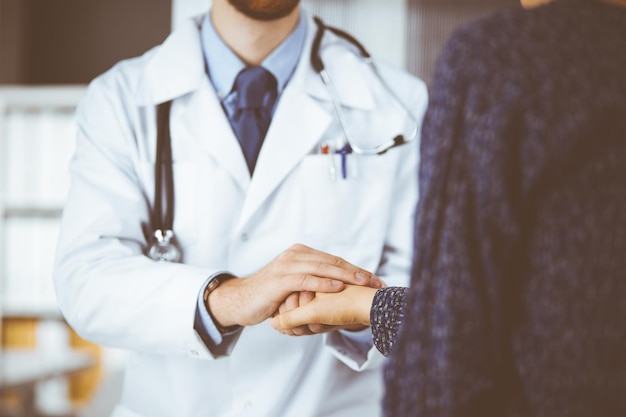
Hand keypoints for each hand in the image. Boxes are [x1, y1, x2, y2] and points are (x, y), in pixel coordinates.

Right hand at [207, 244, 380, 327]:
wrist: (242, 301)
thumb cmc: (271, 296)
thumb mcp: (296, 285)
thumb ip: (314, 281)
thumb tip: (343, 288)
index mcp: (301, 253)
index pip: (334, 260)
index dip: (356, 269)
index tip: (376, 279)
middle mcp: (295, 254)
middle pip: (332, 261)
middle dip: (356, 271)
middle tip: (376, 281)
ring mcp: (287, 265)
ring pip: (322, 267)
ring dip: (345, 275)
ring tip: (362, 282)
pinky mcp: (280, 279)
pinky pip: (306, 279)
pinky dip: (324, 283)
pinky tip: (338, 287)